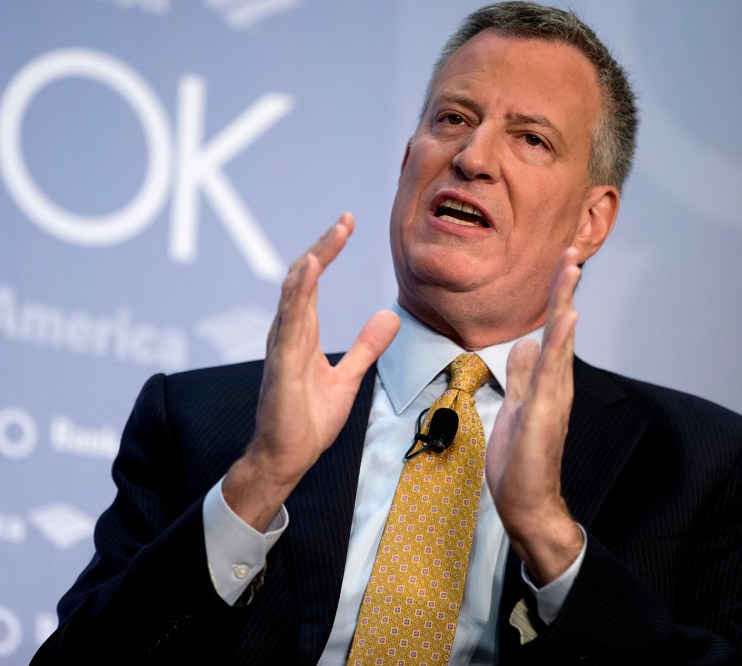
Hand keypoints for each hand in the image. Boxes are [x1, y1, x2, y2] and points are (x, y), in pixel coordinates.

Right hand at [223, 213, 399, 530]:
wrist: (288, 458)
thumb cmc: (308, 419)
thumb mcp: (348, 377)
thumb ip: (366, 346)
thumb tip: (390, 316)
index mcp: (301, 333)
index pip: (313, 282)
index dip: (328, 250)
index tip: (346, 224)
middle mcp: (287, 333)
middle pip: (303, 278)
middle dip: (323, 246)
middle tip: (345, 221)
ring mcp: (282, 348)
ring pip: (294, 295)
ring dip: (313, 263)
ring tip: (332, 237)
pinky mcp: (282, 366)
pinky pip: (290, 324)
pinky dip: (300, 295)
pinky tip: (311, 272)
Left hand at [486, 248, 584, 584]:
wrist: (527, 502)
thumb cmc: (521, 460)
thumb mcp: (515, 407)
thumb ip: (522, 376)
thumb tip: (523, 345)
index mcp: (547, 380)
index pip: (551, 329)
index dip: (555, 296)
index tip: (559, 262)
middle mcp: (556, 382)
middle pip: (562, 325)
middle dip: (564, 287)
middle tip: (571, 250)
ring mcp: (553, 395)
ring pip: (561, 339)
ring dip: (565, 301)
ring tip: (570, 267)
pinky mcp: (544, 410)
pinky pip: (553, 369)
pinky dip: (561, 341)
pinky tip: (568, 316)